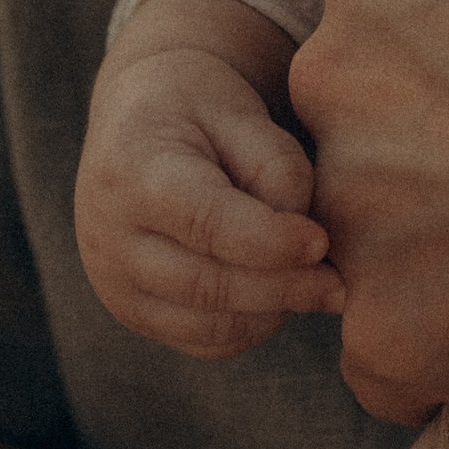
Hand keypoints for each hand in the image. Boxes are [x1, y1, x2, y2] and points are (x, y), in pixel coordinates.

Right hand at [75, 3, 343, 357]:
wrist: (137, 119)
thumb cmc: (198, 107)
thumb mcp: (239, 111)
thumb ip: (277, 168)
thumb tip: (309, 247)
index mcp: (131, 169)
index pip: (204, 223)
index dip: (269, 241)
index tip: (321, 242)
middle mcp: (109, 235)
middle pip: (206, 285)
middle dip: (283, 288)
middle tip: (339, 283)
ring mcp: (114, 282)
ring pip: (207, 326)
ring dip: (272, 311)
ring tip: (315, 283)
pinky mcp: (134, 313)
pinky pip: (204, 341)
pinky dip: (251, 327)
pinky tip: (281, 294)